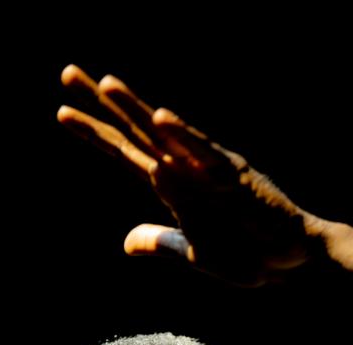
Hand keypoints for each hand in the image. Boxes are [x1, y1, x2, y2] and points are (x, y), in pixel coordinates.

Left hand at [57, 65, 324, 286]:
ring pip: (166, 134)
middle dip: (103, 105)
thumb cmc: (248, 256)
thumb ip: (160, 242)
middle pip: (137, 131)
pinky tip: (160, 118)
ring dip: (136, 109)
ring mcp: (208, 171)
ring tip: (105, 84)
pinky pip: (205, 154)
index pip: (126, 152)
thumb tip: (126, 243)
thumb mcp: (192, 253)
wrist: (289, 263)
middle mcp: (186, 169)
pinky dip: (183, 136)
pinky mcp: (235, 178)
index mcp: (174, 186)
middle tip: (67, 73)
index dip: (95, 132)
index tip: (62, 111)